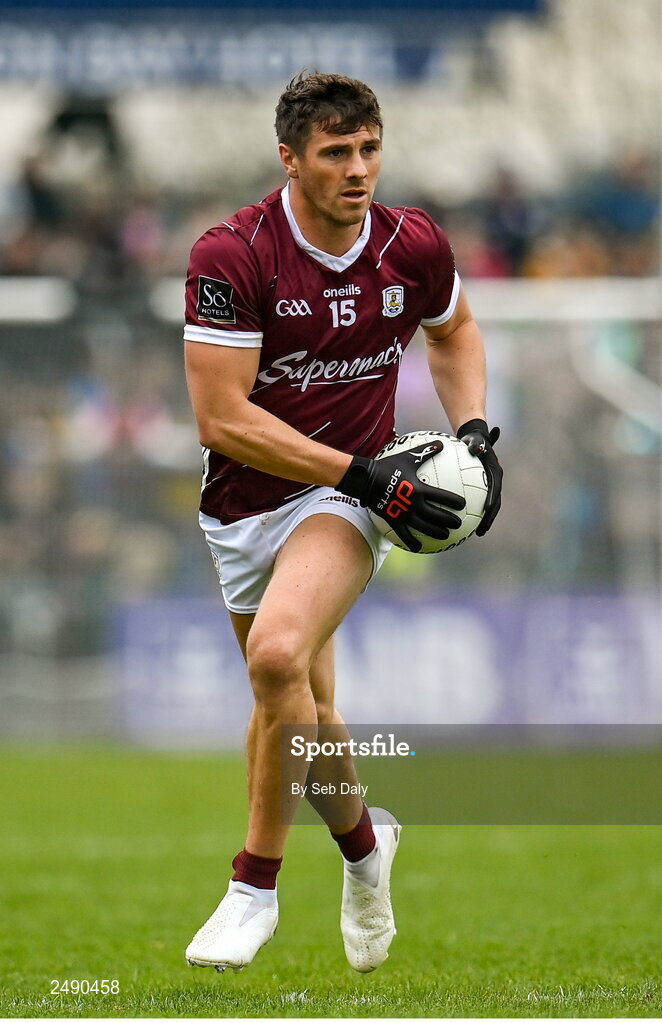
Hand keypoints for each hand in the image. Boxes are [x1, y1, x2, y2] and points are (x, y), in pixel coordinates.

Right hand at [336, 440, 464, 552]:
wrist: (366, 480)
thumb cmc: (387, 466)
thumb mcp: (408, 457)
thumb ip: (426, 451)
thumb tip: (441, 443)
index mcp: (419, 488)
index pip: (442, 497)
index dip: (454, 501)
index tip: (463, 505)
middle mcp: (413, 503)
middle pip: (436, 515)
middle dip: (449, 520)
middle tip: (459, 524)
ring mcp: (403, 513)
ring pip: (424, 527)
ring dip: (436, 532)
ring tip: (445, 536)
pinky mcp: (393, 520)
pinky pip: (404, 534)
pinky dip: (412, 542)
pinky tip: (418, 548)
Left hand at [456, 419, 501, 535]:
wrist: (477, 441)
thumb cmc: (473, 439)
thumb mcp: (474, 439)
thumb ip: (475, 443)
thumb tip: (474, 447)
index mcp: (495, 472)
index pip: (495, 488)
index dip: (492, 499)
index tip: (487, 510)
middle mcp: (494, 482)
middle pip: (494, 503)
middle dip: (489, 518)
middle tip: (481, 531)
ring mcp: (489, 487)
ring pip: (488, 507)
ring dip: (483, 521)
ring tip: (476, 534)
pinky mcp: (482, 490)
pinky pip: (478, 504)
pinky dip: (472, 514)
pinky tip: (460, 524)